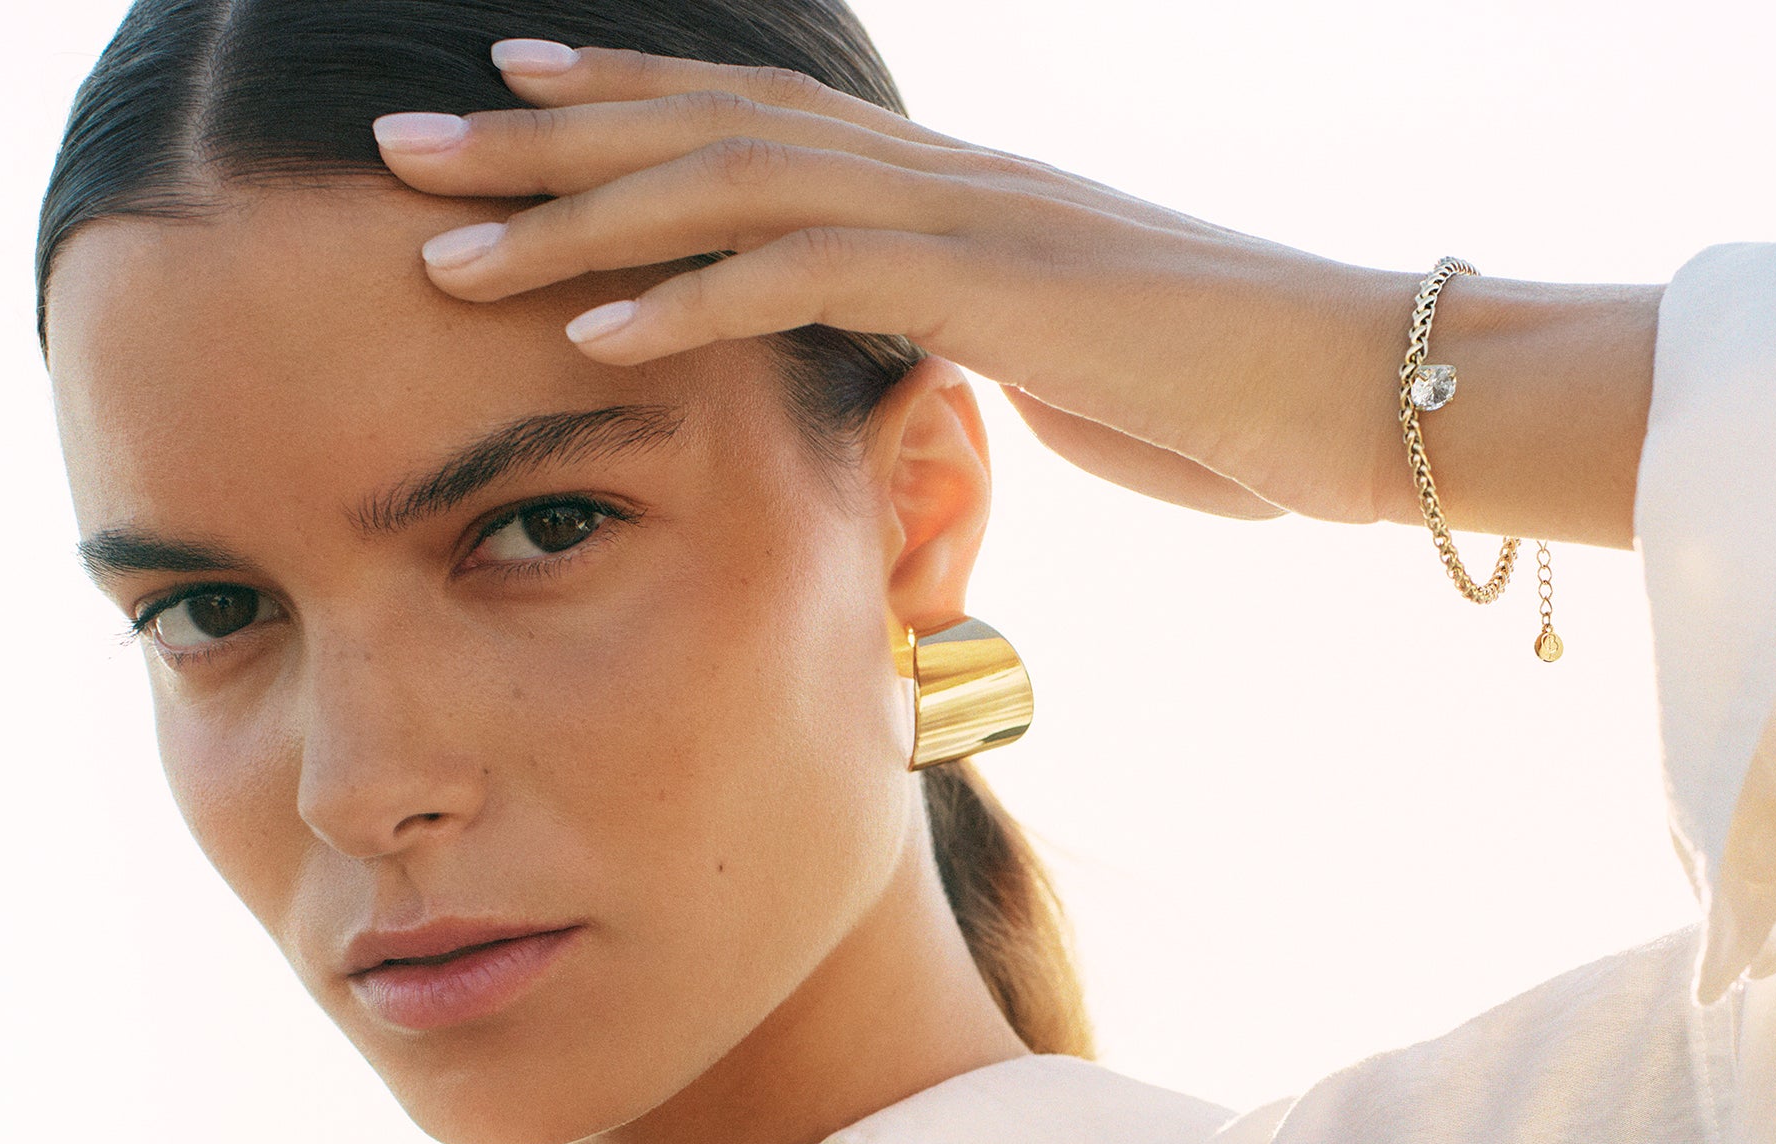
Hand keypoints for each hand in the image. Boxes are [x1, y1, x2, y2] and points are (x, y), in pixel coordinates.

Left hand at [373, 46, 1654, 547]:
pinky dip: (682, 304)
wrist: (1374, 391)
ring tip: (439, 243)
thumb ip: (982, 345)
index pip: (755, 130)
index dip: (620, 111)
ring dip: (571, 216)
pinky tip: (578, 332)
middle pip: (705, 130)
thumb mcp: (1080, 367)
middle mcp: (942, 176)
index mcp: (954, 192)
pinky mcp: (990, 288)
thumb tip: (922, 363)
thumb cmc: (1240, 402)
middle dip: (541, 138)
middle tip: (401, 143)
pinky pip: (803, 282)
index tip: (504, 109)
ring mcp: (964, 219)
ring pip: (726, 189)